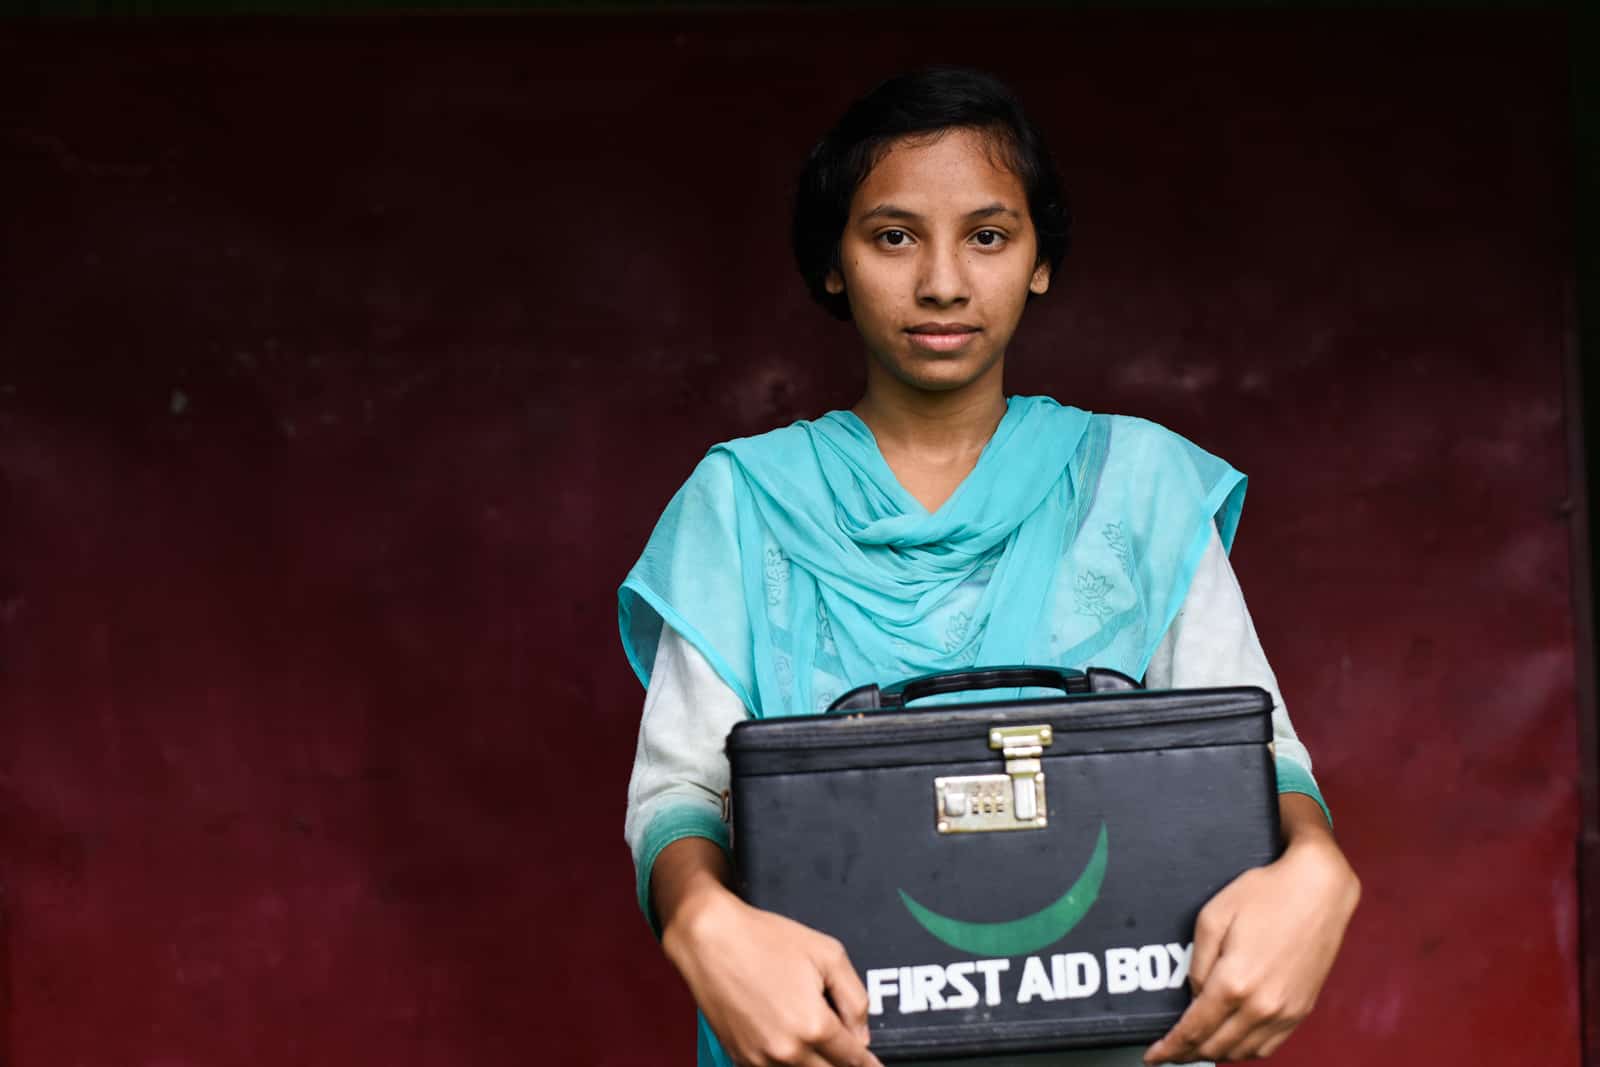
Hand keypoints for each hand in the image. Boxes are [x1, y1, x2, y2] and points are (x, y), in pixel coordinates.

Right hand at [662, 872, 881, 1066]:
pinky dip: (788, 1065)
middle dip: (842, 1065)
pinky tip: (792, 1047)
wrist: (709, 939)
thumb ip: (855, 998)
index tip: (873, 1066)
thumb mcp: (828, 954)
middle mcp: (787, 1050)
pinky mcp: (740, 1057)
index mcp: (814, 1025)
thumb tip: (861, 1033)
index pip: (853, 1059)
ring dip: (815, 1065)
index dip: (867, 1064)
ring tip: (820, 1047)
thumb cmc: (763, 940)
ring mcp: (760, 1058)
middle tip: (847, 1053)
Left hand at [1145, 796, 1359, 1063]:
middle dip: (1187, 1052)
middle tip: (1170, 1050)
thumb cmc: (1264, 895)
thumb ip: (1197, 964)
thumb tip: (1196, 996)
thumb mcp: (1212, 918)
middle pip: (1216, 1046)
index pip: (1194, 1029)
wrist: (1319, 890)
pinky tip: (1232, 1039)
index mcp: (1234, 983)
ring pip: (1243, 1052)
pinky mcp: (1302, 1010)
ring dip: (1216, 1052)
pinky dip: (1246, 1050)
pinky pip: (1270, 1046)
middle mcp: (1261, 1006)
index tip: (1152, 1057)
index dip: (1169, 1048)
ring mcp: (1286, 1012)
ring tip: (1197, 1044)